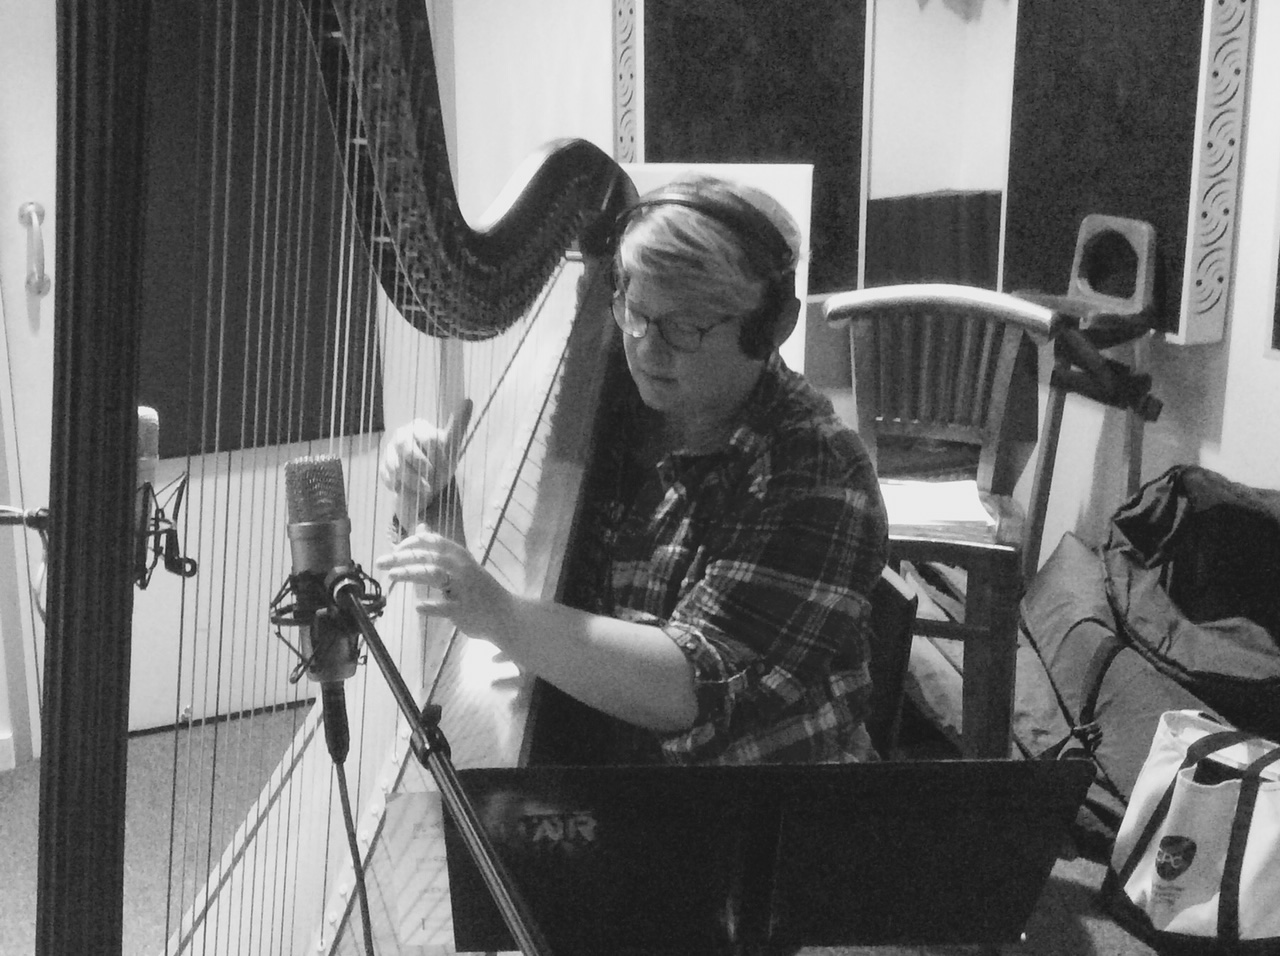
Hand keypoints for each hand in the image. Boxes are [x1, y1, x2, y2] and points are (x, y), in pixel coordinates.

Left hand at [374, 528, 512, 639]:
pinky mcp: (463, 611)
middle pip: (428, 557)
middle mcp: (462, 569)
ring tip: (392, 576)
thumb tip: (421, 527)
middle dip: (402, 557)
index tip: (395, 549)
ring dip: (411, 573)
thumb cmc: (480, 590)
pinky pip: (445, 607)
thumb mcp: (462, 564)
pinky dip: (431, 607)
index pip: (433, 542)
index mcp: (461, 556)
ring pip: (434, 575)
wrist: (506, 615)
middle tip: (381, 562)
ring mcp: (463, 589)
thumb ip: (440, 548)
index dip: (411, 543)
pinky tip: (418, 607)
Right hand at [379, 398, 471, 538]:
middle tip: (434, 476)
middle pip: (409, 451)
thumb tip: (469, 400)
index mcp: (418, 427)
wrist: (428, 483)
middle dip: (424, 467)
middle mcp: (401, 436)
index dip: (439, 455)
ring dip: (415, 480)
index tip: (446, 464)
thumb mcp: (452, 445)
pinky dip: (404, 486)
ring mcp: (390, 452)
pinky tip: (413, 488)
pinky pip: (390, 478)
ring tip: (427, 487)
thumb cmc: (440, 460)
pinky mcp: (383, 469)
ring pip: (398, 466)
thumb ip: (459, 424)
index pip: (429, 439)